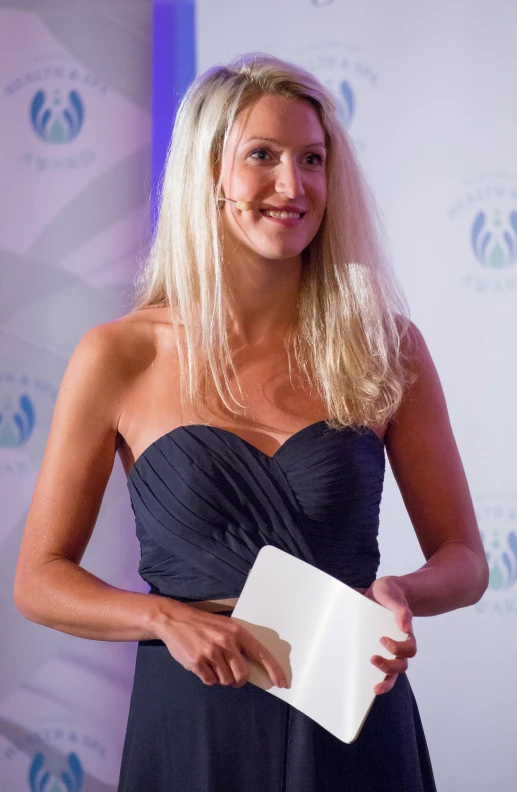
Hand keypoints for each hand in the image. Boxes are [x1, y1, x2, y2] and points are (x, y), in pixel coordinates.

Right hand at [153, 600, 287, 689]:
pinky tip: (202, 665)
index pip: (261, 654)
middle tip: (232, 677)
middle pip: (242, 675)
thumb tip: (250, 667)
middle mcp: (226, 642)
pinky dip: (208, 678)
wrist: (174, 619)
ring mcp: (211, 652)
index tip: (282, 683)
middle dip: (238, 680)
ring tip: (212, 664)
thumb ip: (238, 643)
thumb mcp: (225, 626)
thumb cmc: (202, 624)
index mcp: (236, 631)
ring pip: (225, 680)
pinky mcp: (197, 662)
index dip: (274, 670)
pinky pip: (210, 681)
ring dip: (221, 677)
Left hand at [361, 576, 416, 694]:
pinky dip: (381, 682)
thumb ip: (399, 608)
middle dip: (389, 666)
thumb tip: (406, 625)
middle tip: (372, 658)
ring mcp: (391, 650)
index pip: (409, 647)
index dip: (398, 648)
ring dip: (386, 679)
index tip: (382, 639)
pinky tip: (371, 688)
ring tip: (374, 686)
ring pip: (395, 673)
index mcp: (404, 630)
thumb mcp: (390, 593)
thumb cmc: (388, 592)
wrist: (385, 591)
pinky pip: (384, 673)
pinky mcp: (381, 651)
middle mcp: (400, 643)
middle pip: (403, 664)